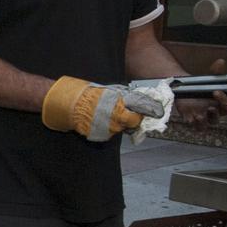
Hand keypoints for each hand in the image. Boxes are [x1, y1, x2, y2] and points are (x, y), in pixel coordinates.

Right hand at [41, 76, 165, 141]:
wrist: (70, 105)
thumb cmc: (88, 95)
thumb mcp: (108, 91)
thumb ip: (123, 96)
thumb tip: (137, 100)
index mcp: (119, 103)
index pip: (140, 108)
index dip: (149, 109)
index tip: (156, 110)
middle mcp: (116, 116)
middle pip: (134, 121)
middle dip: (134, 118)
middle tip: (131, 114)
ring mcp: (109, 127)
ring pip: (122, 128)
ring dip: (121, 123)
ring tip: (110, 115)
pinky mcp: (102, 135)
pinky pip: (111, 133)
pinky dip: (110, 128)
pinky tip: (102, 121)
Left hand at [174, 58, 226, 126]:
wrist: (184, 87)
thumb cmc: (201, 85)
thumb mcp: (208, 78)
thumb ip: (216, 71)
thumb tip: (221, 62)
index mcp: (221, 104)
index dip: (226, 101)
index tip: (217, 91)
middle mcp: (212, 112)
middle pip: (218, 118)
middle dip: (215, 114)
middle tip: (211, 107)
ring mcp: (202, 117)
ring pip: (205, 125)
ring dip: (203, 122)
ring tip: (199, 116)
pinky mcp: (190, 119)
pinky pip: (193, 125)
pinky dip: (191, 122)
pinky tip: (189, 117)